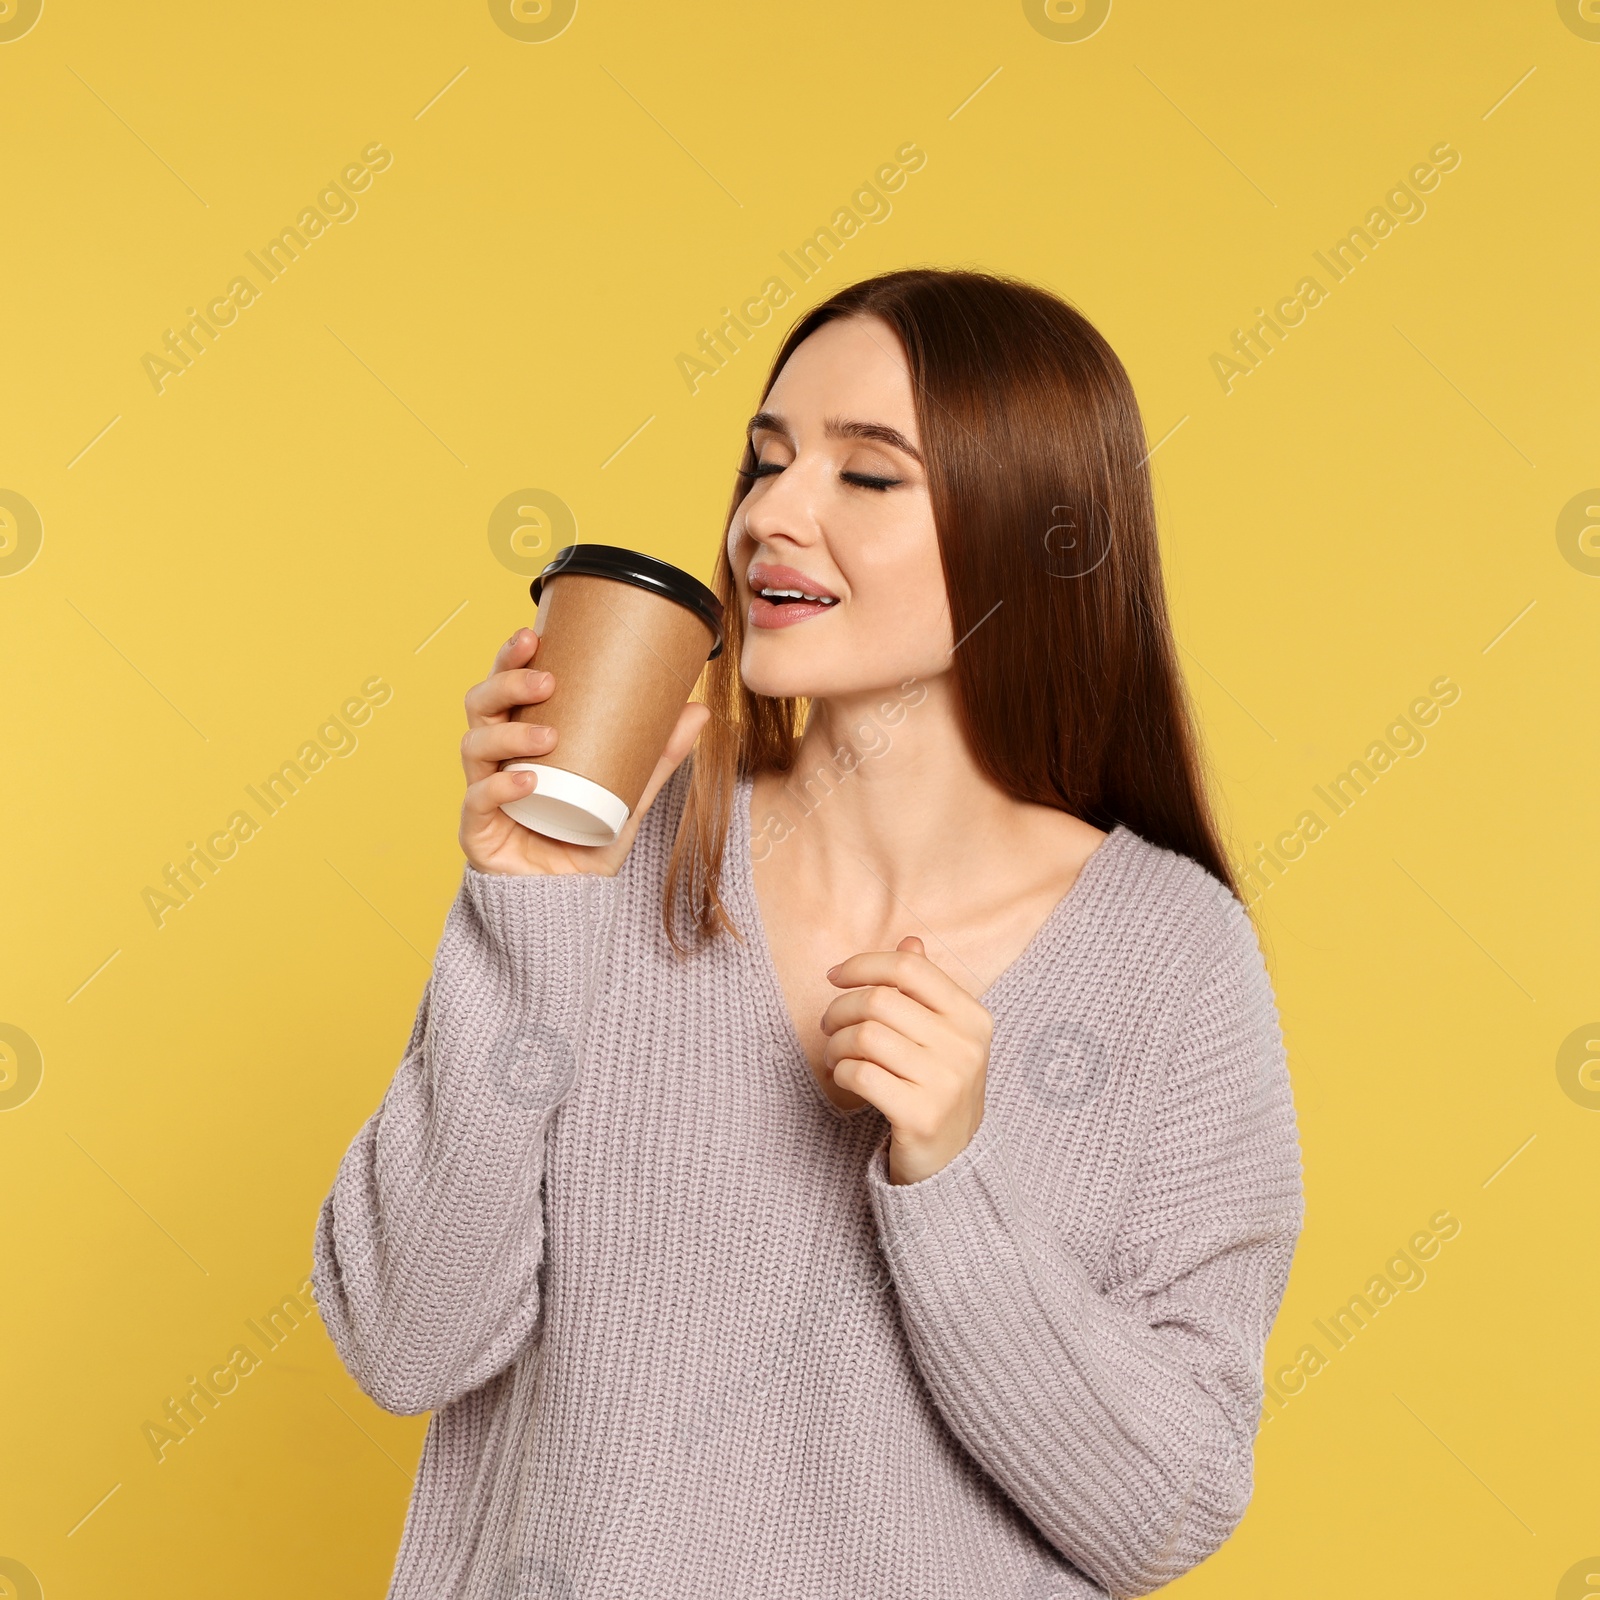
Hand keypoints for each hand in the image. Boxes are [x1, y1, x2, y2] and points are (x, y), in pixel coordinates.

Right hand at [459, 626, 710, 876]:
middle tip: (546, 677)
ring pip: (474, 746)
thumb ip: (658, 756)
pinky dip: (501, 786)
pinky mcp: (478, 832)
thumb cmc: (586, 840)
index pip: (505, 688)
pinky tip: (528, 779)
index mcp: (520, 739)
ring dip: (510, 734)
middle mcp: (495, 761)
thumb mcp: (629, 794)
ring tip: (549, 734)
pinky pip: (477, 801)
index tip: (533, 633)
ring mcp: (482, 794)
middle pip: (479, 705)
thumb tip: (699, 709)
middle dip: (506, 682)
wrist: (571, 903)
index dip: (510, 658)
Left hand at [821, 935, 993, 1184]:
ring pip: (866, 1036)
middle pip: (879, 1000)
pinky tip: (844, 1077)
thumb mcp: (943, 1035)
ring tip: (835, 1055)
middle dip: (840, 1009)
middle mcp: (966, 1046)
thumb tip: (910, 940)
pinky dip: (841, 1071)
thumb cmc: (937, 1086)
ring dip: (836, 1044)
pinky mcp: (922, 1116)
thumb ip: (927, 988)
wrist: (953, 1162)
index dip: (863, 964)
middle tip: (829, 1026)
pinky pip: (861, 1074)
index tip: (834, 976)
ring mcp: (947, 1083)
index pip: (909, 968)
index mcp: (972, 1017)